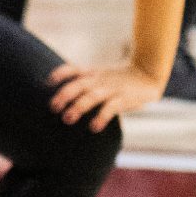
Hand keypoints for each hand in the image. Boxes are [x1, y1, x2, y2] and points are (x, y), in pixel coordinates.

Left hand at [48, 58, 163, 128]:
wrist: (147, 74)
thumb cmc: (119, 79)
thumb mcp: (100, 76)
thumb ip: (84, 83)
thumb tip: (62, 97)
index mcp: (92, 73)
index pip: (72, 69)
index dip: (59, 74)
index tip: (48, 83)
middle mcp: (99, 80)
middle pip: (78, 84)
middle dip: (64, 95)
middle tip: (53, 107)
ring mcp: (111, 89)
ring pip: (92, 96)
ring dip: (79, 107)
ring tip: (67, 119)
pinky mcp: (123, 99)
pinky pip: (111, 107)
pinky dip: (102, 117)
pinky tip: (94, 127)